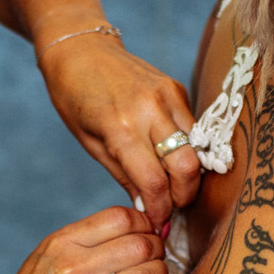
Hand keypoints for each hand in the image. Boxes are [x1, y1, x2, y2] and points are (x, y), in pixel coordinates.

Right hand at [0, 205, 190, 273]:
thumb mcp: (50, 254)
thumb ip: (89, 238)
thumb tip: (136, 223)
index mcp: (64, 242)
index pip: (121, 218)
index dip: (143, 222)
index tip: (146, 232)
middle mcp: (75, 267)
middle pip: (138, 244)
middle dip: (155, 248)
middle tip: (154, 256)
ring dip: (161, 273)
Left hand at [37, 34, 201, 227]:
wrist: (81, 50)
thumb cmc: (76, 99)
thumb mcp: (91, 145)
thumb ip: (125, 177)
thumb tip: (149, 208)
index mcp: (120, 128)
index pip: (154, 183)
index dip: (161, 210)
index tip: (159, 224)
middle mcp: (149, 110)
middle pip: (187, 167)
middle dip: (183, 196)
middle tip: (171, 206)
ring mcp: (167, 95)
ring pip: (196, 149)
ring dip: (188, 175)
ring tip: (172, 186)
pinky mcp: (177, 88)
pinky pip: (192, 128)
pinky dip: (186, 148)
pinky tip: (169, 156)